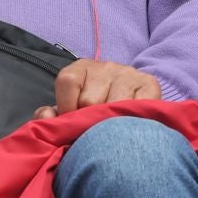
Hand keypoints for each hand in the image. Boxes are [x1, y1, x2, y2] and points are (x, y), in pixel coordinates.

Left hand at [33, 59, 161, 118]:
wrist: (130, 103)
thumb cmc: (92, 113)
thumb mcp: (68, 112)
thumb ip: (50, 117)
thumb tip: (46, 116)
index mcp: (81, 68)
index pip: (68, 81)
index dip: (67, 107)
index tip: (73, 122)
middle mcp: (106, 66)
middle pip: (90, 100)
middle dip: (89, 121)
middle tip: (94, 129)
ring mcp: (129, 73)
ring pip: (114, 106)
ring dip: (111, 125)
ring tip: (112, 130)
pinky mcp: (150, 84)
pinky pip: (139, 106)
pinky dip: (132, 121)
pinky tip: (128, 125)